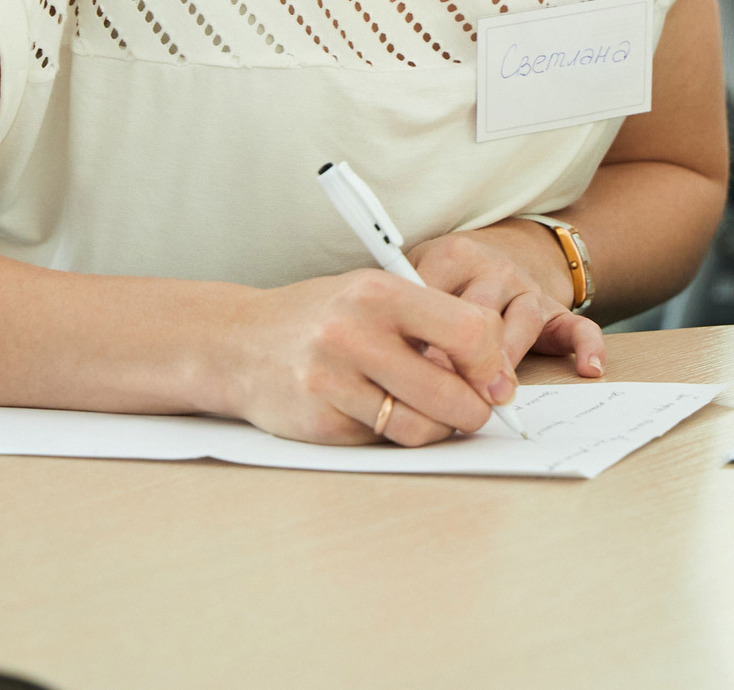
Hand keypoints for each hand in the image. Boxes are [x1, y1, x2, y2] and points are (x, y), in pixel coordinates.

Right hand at [223, 268, 518, 445]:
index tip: (496, 380)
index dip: (493, 363)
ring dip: (440, 430)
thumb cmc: (321, 317)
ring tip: (435, 416)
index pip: (470, 330)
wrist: (237, 343)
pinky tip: (384, 414)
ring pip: (420, 428)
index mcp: (379, 292)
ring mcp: (333, 381)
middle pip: (452, 391)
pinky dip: (395, 435)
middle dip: (475, 410)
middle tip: (476, 410)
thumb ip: (431, 323)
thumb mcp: (373, 294)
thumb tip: (496, 374)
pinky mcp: (319, 422)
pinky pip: (383, 442)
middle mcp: (355, 334)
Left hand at [409, 225, 605, 376]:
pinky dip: (588, 346)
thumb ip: (403, 307)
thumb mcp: (416, 274)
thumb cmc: (445, 276)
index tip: (408, 370)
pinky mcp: (557, 309)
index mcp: (452, 257)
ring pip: (525, 321)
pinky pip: (579, 326)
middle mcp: (494, 269)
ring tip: (496, 394)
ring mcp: (529, 288)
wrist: (502, 248)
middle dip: (462, 357)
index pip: (434, 298)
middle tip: (448, 390)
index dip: (421, 340)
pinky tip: (589, 369)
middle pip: (480, 313)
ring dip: (509, 359)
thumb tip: (392, 357)